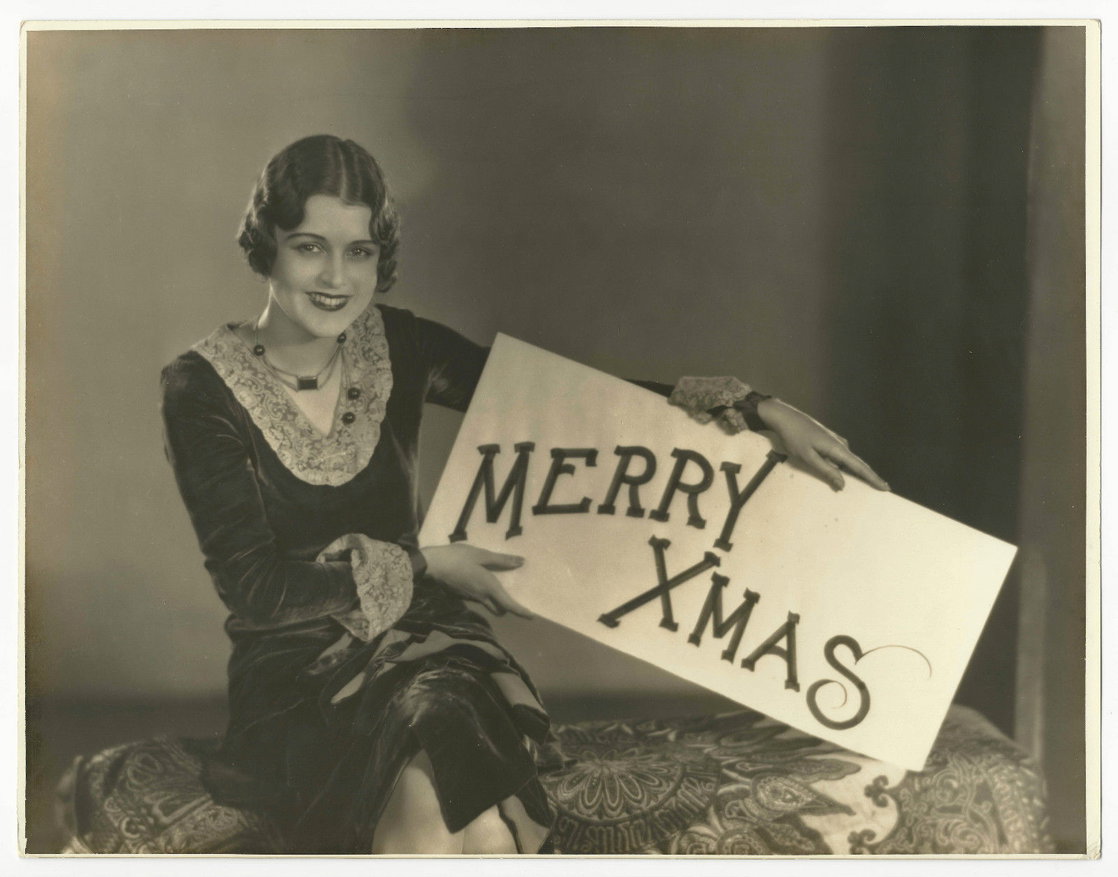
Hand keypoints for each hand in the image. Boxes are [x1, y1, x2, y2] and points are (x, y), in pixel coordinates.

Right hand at [421, 544, 533, 618]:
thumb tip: (521, 562)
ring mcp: (470, 597)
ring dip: (496, 600)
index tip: (531, 615)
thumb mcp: (481, 555)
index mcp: (489, 587)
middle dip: (508, 607)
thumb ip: (501, 560)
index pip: (508, 605)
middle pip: (499, 609)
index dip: (521, 612)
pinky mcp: (462, 594)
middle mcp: (481, 596)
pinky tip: (484, 580)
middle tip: (516, 598)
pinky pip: (479, 598)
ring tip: (501, 585)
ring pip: (488, 604)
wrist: (432, 565)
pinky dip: (485, 594)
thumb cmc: (458, 558)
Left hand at [756, 398, 889, 491]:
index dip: (873, 478)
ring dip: (855, 472)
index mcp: (837, 448)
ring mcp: (835, 441)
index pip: (860, 467)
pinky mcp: (828, 440)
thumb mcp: (808, 457)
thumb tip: (843, 484)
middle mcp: (840, 444)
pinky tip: (842, 473)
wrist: (785, 417)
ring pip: (848, 461)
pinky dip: (844, 466)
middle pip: (858, 464)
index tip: (885, 488)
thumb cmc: (794, 437)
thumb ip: (826, 471)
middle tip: (881, 489)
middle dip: (869, 477)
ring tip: (864, 485)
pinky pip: (840, 457)